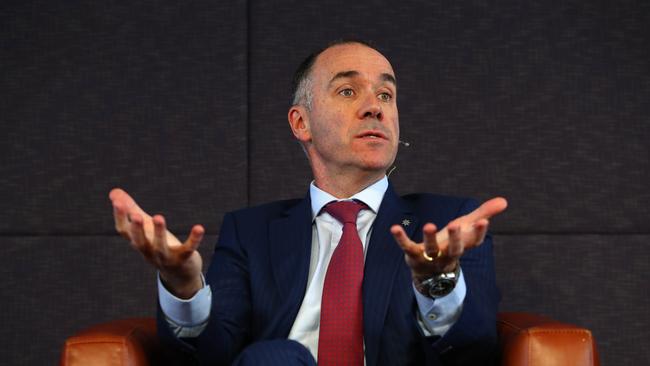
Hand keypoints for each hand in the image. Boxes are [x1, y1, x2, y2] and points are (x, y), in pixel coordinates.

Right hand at [109, 188, 204, 298]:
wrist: (179, 274)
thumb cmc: (158, 245)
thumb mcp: (145, 228)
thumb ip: (131, 210)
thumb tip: (114, 192)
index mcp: (138, 242)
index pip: (124, 231)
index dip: (120, 217)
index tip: (118, 202)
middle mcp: (149, 252)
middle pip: (139, 242)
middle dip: (137, 229)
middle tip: (136, 215)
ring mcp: (166, 257)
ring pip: (160, 247)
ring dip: (159, 233)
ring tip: (159, 217)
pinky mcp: (183, 259)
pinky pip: (188, 249)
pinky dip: (194, 239)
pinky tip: (199, 228)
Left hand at [391, 197, 506, 280]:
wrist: (430, 271)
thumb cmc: (451, 243)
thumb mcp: (466, 228)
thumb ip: (483, 214)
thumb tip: (504, 200)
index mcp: (463, 247)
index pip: (474, 242)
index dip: (478, 232)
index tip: (483, 221)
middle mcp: (448, 254)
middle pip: (454, 249)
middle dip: (455, 238)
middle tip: (455, 224)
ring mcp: (431, 257)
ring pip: (432, 250)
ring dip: (430, 238)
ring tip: (428, 225)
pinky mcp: (414, 256)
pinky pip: (407, 247)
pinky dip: (401, 238)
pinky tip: (394, 228)